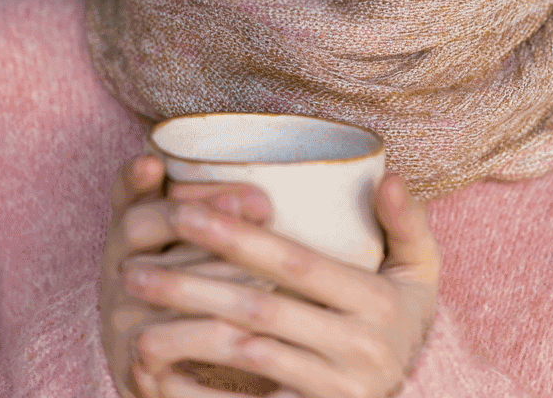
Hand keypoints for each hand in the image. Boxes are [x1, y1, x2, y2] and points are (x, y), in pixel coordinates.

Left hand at [124, 173, 440, 397]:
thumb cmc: (402, 324)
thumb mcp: (420, 275)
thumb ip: (407, 224)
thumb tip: (385, 176)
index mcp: (377, 301)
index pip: (297, 262)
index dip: (239, 236)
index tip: (184, 211)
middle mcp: (361, 347)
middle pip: (260, 309)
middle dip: (191, 283)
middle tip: (132, 267)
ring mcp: (339, 389)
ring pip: (246, 356)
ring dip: (185, 333)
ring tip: (136, 312)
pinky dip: (199, 393)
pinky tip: (160, 374)